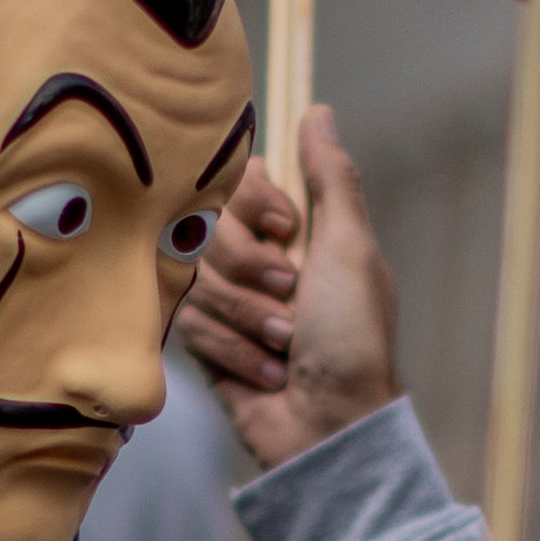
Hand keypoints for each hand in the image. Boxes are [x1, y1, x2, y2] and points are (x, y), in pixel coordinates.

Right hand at [170, 106, 398, 470]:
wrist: (329, 428)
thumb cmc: (353, 339)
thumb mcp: (351, 249)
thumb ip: (331, 177)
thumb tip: (317, 112)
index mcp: (296, 229)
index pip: (239, 179)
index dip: (255, 203)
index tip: (289, 230)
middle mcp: (259, 258)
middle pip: (209, 225)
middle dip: (250, 270)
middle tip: (291, 300)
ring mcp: (229, 300)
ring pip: (194, 276)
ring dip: (245, 317)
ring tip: (285, 346)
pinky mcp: (205, 343)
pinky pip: (186, 322)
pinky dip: (231, 350)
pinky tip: (265, 372)